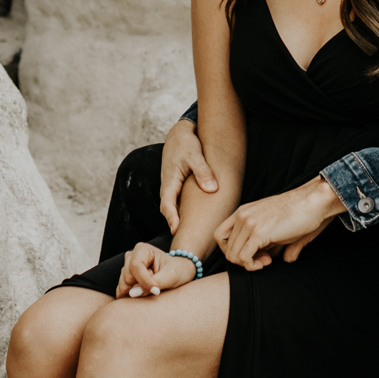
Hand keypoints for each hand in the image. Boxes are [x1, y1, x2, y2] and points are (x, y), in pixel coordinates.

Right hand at [115, 243, 198, 297]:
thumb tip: (132, 293)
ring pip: (123, 286)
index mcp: (142, 249)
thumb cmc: (177, 271)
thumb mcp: (171, 276)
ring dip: (138, 292)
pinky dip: (132, 296)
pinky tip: (144, 292)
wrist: (179, 273)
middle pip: (127, 277)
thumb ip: (154, 283)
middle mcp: (131, 257)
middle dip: (141, 286)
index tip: (157, 291)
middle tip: (157, 285)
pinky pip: (122, 292)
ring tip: (152, 286)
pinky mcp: (124, 280)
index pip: (135, 267)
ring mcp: (126, 268)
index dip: (144, 281)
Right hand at [160, 116, 217, 234]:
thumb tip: (211, 189)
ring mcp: (172, 188)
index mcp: (169, 181)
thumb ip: (203, 171)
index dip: (172, 219)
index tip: (177, 231)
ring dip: (180, 221)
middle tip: (185, 243)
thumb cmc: (186, 144)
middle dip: (176, 226)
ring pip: (174, 208)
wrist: (179, 134)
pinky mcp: (178, 187)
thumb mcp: (195, 155)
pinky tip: (196, 221)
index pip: (167, 205)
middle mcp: (168, 187)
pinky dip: (184, 212)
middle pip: (170, 211)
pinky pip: (179, 203)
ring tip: (191, 238)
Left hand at [215, 177, 344, 270]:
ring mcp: (249, 223)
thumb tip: (286, 259)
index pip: (220, 236)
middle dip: (242, 260)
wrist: (314, 201)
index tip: (252, 253)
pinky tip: (267, 262)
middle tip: (263, 259)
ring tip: (267, 260)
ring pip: (233, 256)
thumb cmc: (302, 212)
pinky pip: (243, 258)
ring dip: (248, 265)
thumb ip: (277, 243)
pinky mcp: (258, 232)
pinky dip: (252, 266)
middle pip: (226, 249)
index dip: (231, 250)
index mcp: (243, 211)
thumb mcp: (281, 227)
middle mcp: (242, 215)